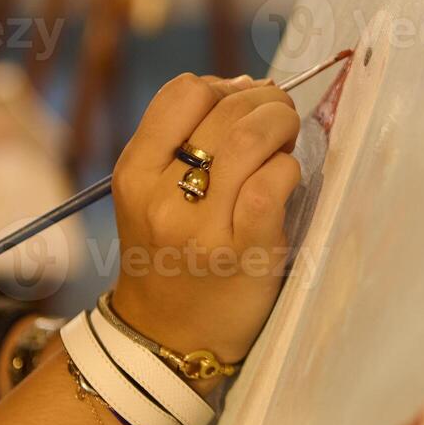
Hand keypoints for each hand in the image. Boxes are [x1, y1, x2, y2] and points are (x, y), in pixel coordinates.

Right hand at [108, 74, 301, 384]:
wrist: (167, 337)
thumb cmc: (171, 255)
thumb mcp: (152, 194)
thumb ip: (188, 142)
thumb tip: (251, 87)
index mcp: (134, 172)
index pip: (184, 92)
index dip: (224, 86)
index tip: (243, 103)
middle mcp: (161, 196)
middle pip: (226, 111)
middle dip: (268, 102)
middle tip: (281, 119)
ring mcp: (202, 226)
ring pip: (251, 139)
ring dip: (283, 127)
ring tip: (287, 142)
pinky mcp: (244, 252)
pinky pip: (272, 185)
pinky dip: (289, 169)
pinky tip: (287, 180)